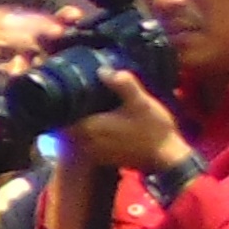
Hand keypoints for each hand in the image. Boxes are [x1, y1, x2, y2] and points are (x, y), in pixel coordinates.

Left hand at [63, 71, 186, 177]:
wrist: (165, 157)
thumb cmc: (153, 129)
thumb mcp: (141, 102)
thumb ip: (123, 85)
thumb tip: (102, 70)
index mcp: (89, 128)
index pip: (62, 115)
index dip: (64, 103)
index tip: (71, 91)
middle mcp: (84, 143)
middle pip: (67, 124)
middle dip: (72, 111)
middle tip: (82, 95)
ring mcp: (91, 152)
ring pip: (76, 135)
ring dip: (80, 122)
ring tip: (91, 106)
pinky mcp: (100, 158)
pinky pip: (86, 143)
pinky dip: (89, 133)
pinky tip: (102, 121)